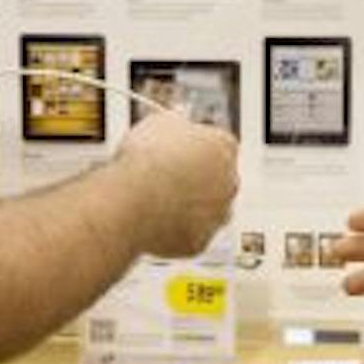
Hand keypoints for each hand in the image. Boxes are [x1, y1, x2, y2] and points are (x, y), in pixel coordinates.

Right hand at [113, 110, 238, 257]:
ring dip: (189, 208)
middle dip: (196, 180)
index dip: (195, 149)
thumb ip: (175, 124)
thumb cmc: (147, 158)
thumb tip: (175, 123)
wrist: (134, 197)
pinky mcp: (200, 242)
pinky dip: (175, 232)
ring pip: (208, 212)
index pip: (217, 146)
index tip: (180, 151)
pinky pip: (189, 236)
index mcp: (224, 147)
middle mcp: (229, 182)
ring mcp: (217, 215)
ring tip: (158, 202)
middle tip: (168, 177)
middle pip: (217, 180)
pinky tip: (154, 222)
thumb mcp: (158, 122)